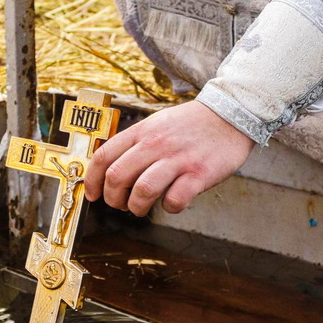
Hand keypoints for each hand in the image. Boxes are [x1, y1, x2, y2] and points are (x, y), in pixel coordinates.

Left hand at [84, 101, 254, 216]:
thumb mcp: (156, 124)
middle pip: (117, 177)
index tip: (93, 194)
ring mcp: (178, 159)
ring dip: (136, 207)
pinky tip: (172, 202)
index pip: (104, 157)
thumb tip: (111, 170)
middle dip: (113, 199)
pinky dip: (169, 207)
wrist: (230, 114)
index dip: (92, 180)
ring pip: (142, 191)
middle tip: (120, 204)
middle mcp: (155, 145)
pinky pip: (174, 200)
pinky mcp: (199, 174)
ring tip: (141, 208)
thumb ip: (135, 144)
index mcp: (142, 132)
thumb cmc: (191, 125)